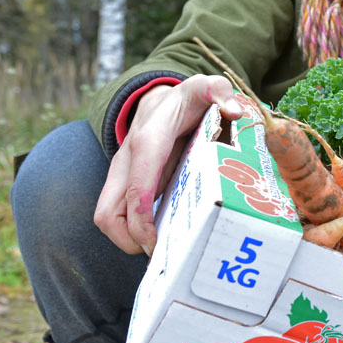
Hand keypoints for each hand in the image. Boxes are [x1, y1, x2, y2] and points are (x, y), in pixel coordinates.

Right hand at [94, 75, 243, 254]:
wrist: (164, 99)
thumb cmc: (189, 98)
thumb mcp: (206, 87)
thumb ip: (221, 92)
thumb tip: (234, 112)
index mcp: (149, 140)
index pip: (137, 185)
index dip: (141, 217)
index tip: (154, 241)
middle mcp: (128, 160)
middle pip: (108, 212)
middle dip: (129, 239)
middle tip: (161, 256)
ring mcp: (124, 175)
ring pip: (108, 217)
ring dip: (129, 240)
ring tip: (162, 254)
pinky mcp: (128, 186)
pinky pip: (121, 215)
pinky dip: (134, 232)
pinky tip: (162, 242)